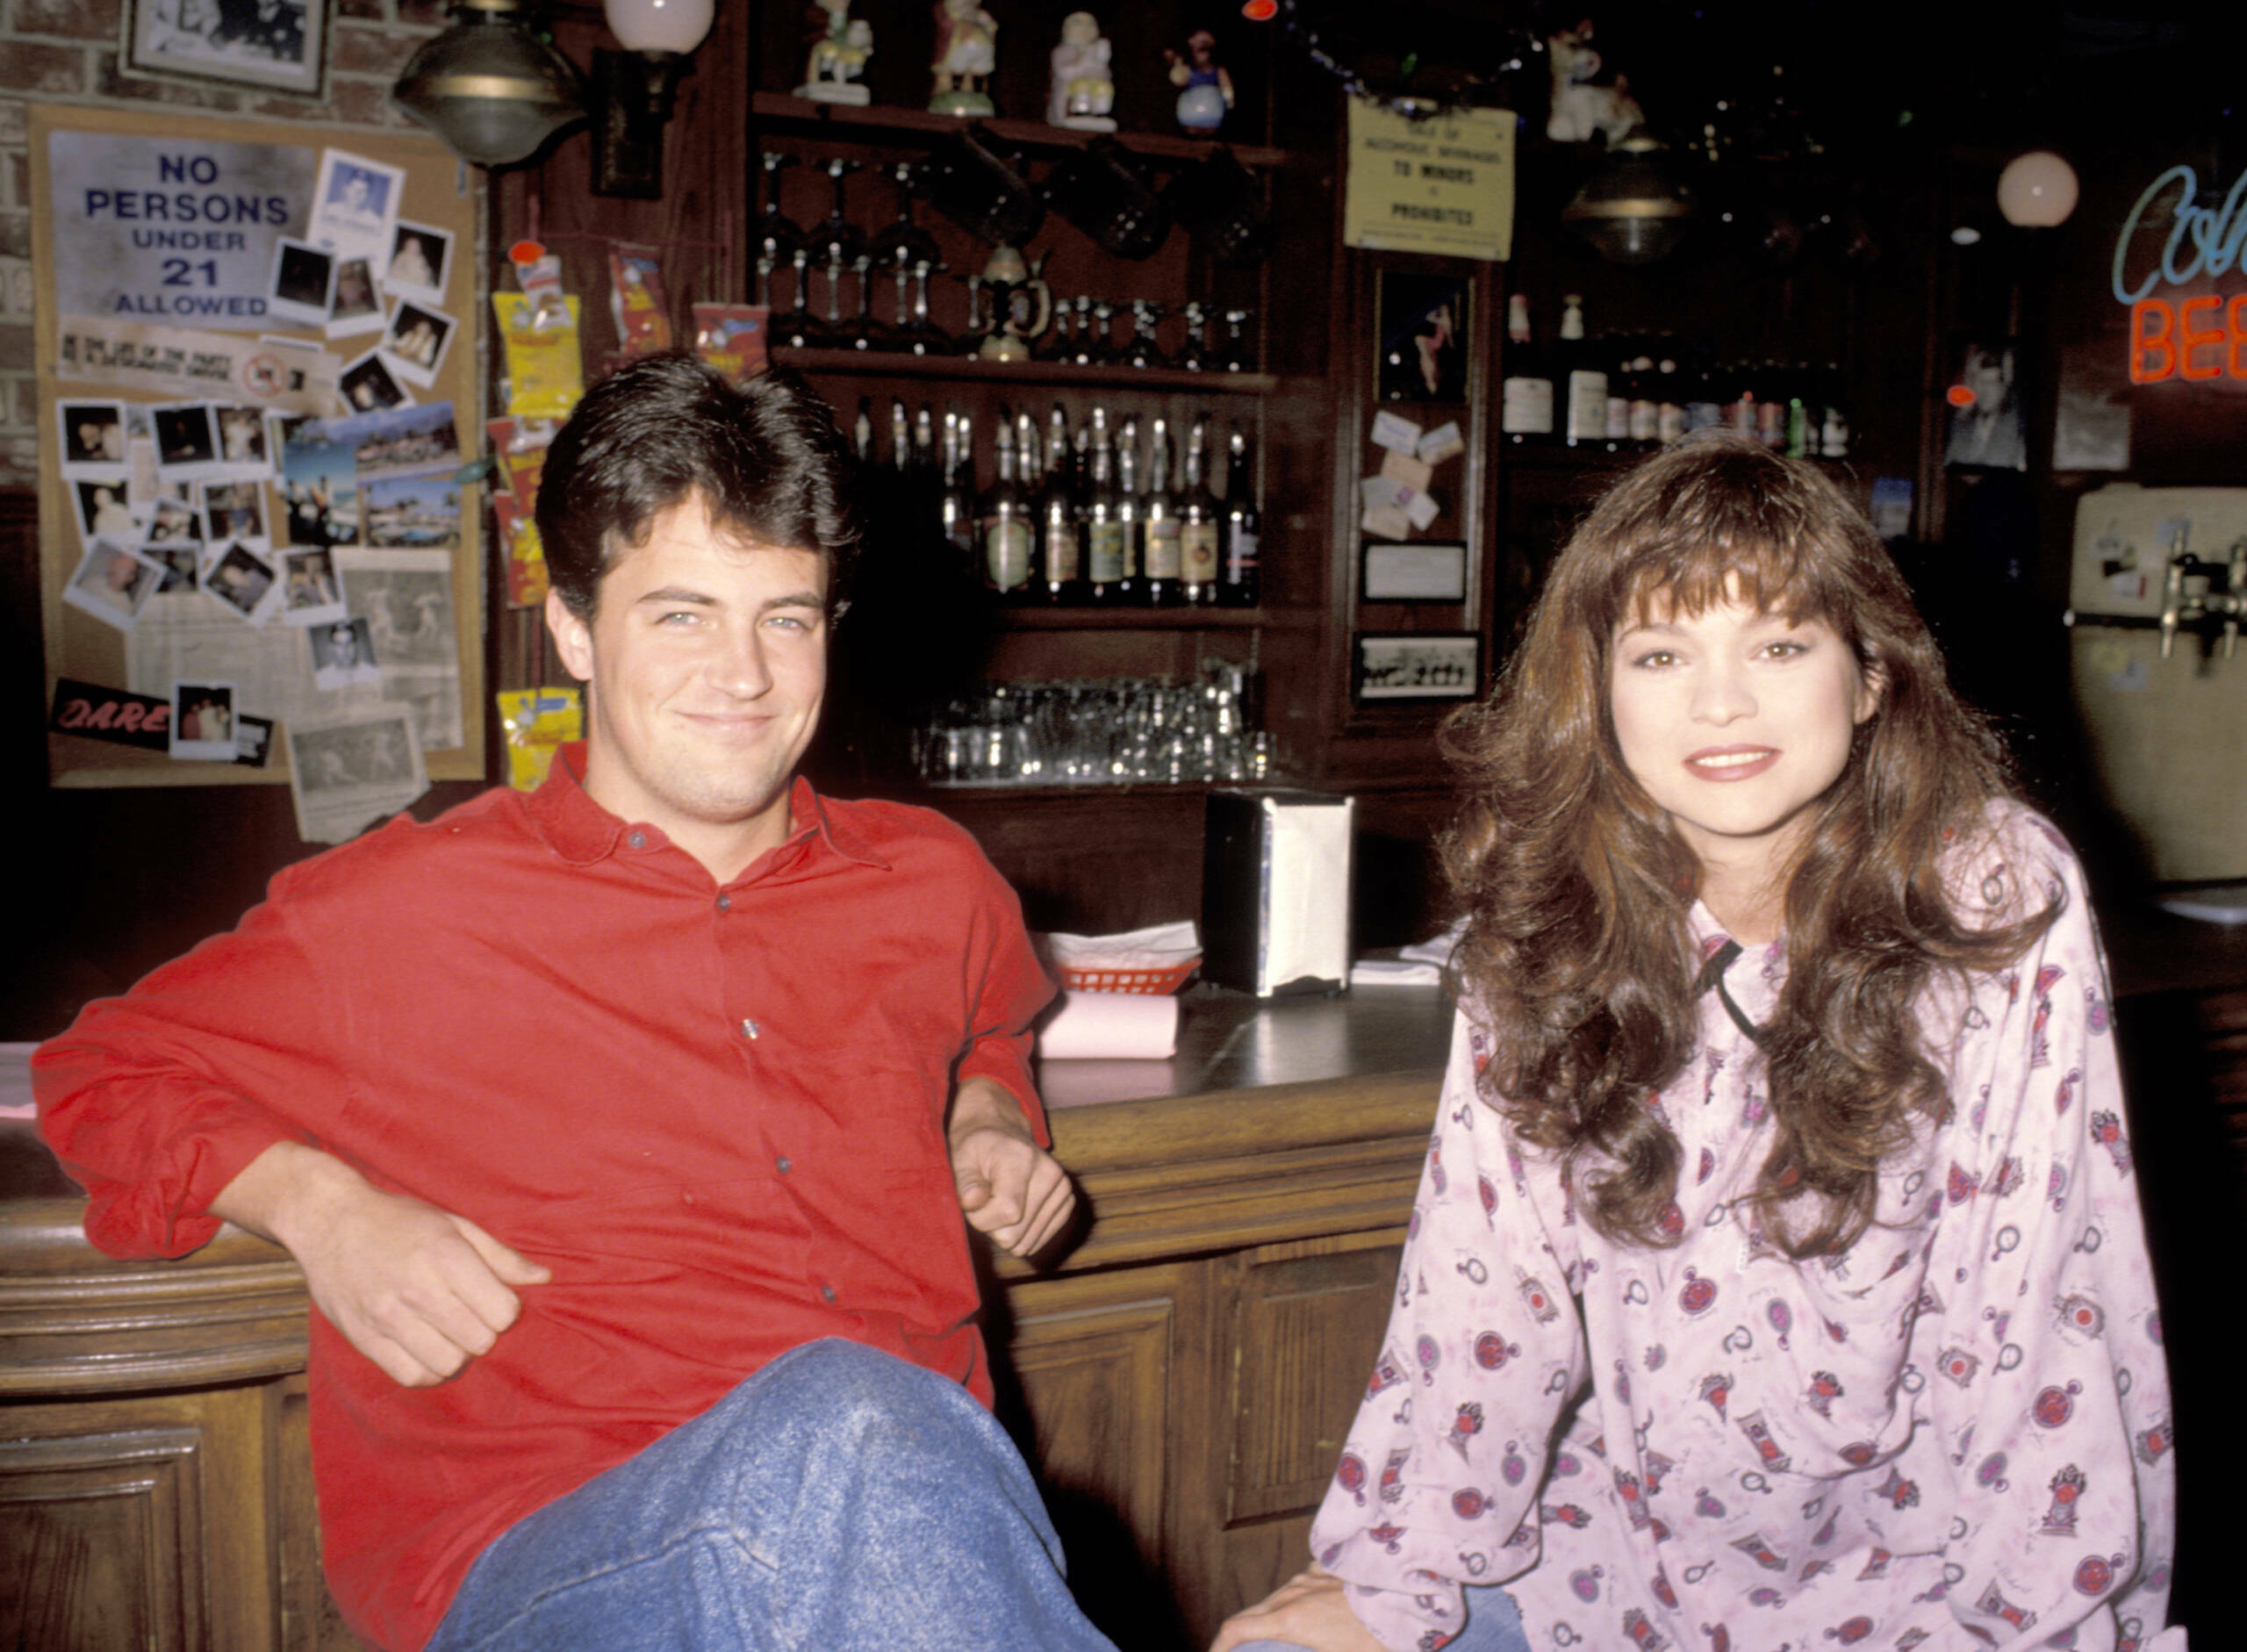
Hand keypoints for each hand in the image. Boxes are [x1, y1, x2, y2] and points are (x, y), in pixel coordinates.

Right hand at [214, 1141, 549, 1387]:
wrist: (329, 1220)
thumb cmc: (399, 1220)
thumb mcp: (455, 1225)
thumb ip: (501, 1256)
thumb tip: (544, 1278)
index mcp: (447, 1255)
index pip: (503, 1312)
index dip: (507, 1310)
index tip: (492, 1298)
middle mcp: (417, 1288)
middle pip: (480, 1342)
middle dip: (485, 1332)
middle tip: (471, 1316)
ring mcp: (387, 1316)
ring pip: (448, 1365)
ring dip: (458, 1354)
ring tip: (450, 1333)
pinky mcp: (363, 1337)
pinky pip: (411, 1375)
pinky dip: (428, 1370)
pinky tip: (427, 1348)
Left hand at [948, 1077, 1075, 1258]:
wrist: (1000, 1135)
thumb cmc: (975, 1148)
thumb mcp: (960, 1158)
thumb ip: (965, 1182)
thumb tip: (971, 1202)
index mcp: (1023, 1158)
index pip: (1008, 1213)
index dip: (980, 1218)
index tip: (970, 1203)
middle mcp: (1051, 1173)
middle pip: (1016, 1235)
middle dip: (991, 1226)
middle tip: (985, 1202)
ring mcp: (1063, 1189)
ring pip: (1025, 1243)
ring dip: (1004, 1231)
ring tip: (998, 1204)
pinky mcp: (1066, 1203)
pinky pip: (1036, 1242)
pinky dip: (1019, 1234)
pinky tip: (1013, 1212)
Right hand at [1210, 1566, 1386, 1651]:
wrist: (1406, 1605)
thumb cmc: (1374, 1642)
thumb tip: (1292, 1651)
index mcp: (1289, 1620)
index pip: (1235, 1628)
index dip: (1218, 1646)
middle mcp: (1293, 1593)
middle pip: (1250, 1613)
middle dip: (1237, 1636)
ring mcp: (1310, 1577)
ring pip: (1276, 1597)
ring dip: (1268, 1618)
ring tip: (1276, 1638)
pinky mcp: (1327, 1570)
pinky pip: (1301, 1583)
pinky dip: (1295, 1599)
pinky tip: (1309, 1611)